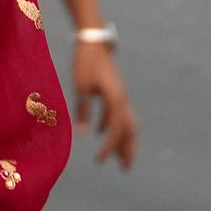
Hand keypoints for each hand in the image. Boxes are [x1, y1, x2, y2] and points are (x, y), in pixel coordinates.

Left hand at [70, 39, 138, 169]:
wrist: (94, 41)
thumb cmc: (85, 62)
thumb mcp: (81, 87)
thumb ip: (83, 110)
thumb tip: (82, 133)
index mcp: (116, 99)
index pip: (116, 130)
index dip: (109, 148)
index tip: (99, 160)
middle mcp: (123, 99)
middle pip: (130, 130)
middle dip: (128, 150)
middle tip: (125, 169)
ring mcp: (121, 95)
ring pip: (127, 123)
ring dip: (123, 140)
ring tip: (119, 158)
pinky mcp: (115, 91)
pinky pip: (118, 114)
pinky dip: (112, 126)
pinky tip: (100, 133)